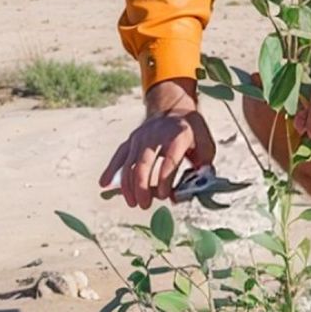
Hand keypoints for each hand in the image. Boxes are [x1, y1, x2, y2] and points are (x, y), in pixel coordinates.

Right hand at [99, 79, 216, 208]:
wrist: (175, 107)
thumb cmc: (193, 132)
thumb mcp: (206, 146)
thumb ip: (202, 169)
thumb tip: (184, 193)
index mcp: (179, 135)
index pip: (169, 160)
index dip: (165, 180)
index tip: (164, 196)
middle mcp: (156, 135)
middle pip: (144, 163)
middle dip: (142, 186)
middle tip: (145, 205)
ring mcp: (141, 137)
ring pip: (129, 162)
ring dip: (128, 185)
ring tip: (133, 203)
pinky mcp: (131, 139)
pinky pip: (119, 155)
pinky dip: (111, 170)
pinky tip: (104, 184)